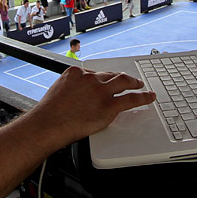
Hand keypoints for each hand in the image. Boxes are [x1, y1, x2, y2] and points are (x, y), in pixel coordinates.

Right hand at [30, 66, 155, 145]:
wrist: (47, 125)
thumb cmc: (49, 114)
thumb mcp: (58, 92)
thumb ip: (72, 90)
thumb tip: (78, 97)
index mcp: (76, 73)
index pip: (95, 73)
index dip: (103, 78)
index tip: (106, 81)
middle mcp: (90, 78)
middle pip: (111, 75)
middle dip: (121, 77)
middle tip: (128, 80)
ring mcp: (101, 91)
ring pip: (123, 82)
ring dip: (134, 82)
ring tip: (140, 85)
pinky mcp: (109, 105)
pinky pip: (131, 99)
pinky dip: (143, 97)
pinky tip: (149, 97)